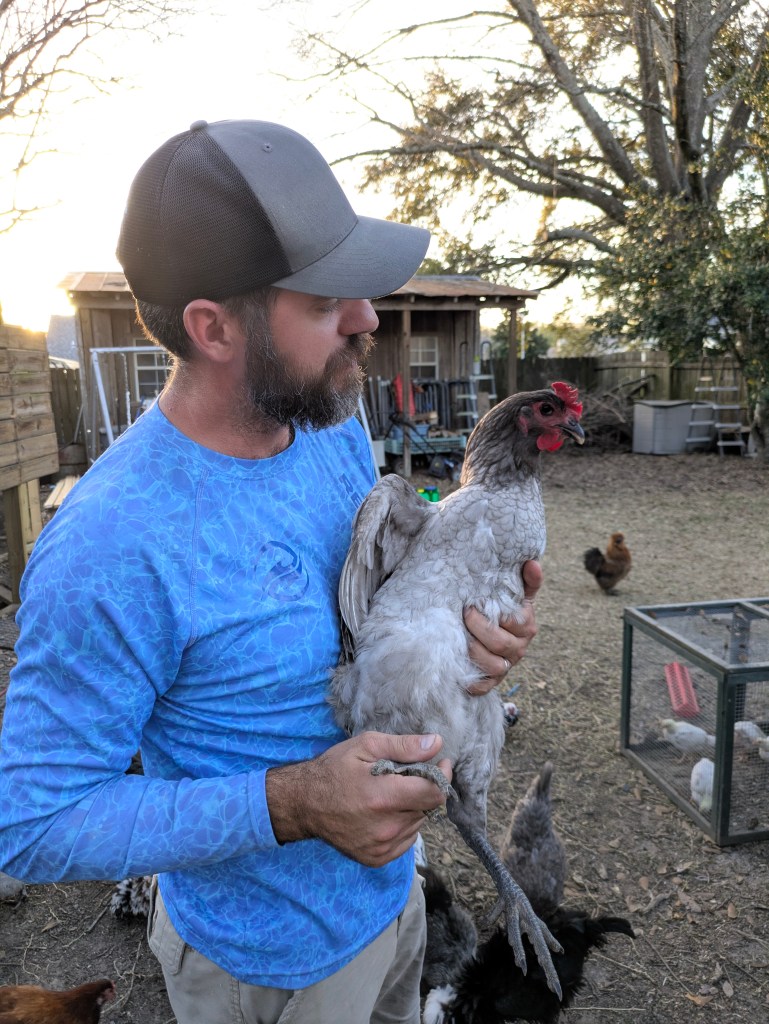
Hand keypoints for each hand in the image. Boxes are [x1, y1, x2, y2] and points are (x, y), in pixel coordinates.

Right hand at [265, 732, 451, 867]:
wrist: (304, 803)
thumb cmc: (335, 769)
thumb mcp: (366, 746)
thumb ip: (404, 746)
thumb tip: (436, 744)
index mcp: (384, 797)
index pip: (435, 793)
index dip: (442, 776)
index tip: (440, 764)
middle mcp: (386, 827)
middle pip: (427, 807)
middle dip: (422, 789)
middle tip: (403, 777)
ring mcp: (382, 847)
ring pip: (418, 823)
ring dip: (412, 807)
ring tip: (389, 795)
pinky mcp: (377, 858)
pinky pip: (406, 839)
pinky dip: (402, 825)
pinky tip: (383, 813)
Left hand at [463, 559, 541, 695]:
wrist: (492, 632)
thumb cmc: (501, 608)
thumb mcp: (516, 593)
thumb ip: (526, 580)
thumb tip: (532, 563)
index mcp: (527, 627)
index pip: (515, 623)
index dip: (492, 615)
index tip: (471, 604)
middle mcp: (518, 649)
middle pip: (501, 644)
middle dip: (478, 629)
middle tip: (463, 615)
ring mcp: (505, 667)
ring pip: (492, 665)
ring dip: (473, 651)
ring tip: (459, 637)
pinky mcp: (491, 681)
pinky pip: (483, 685)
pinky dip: (472, 680)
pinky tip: (458, 667)